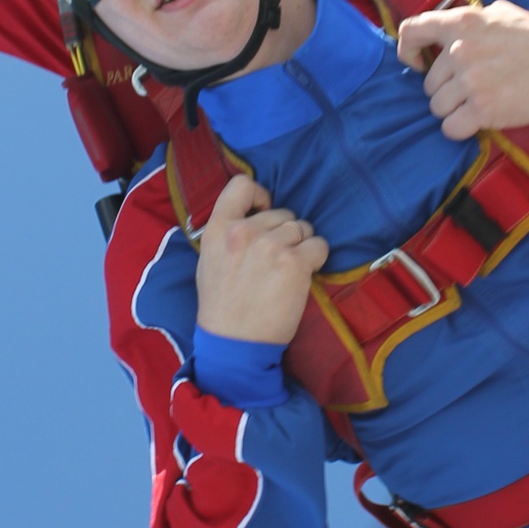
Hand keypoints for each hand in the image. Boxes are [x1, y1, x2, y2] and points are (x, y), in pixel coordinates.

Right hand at [196, 172, 329, 346]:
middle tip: (277, 259)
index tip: (264, 212)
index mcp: (218, 229)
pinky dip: (317, 257)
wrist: (234, 342)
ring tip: (289, 269)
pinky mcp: (295, 263)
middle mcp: (244, 232)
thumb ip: (226, 234)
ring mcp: (271, 246)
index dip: (260, 195)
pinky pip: (319, 245)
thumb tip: (252, 217)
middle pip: (282, 213)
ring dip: (302, 245)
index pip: (241, 185)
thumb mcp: (209, 261)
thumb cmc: (221, 306)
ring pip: (303, 228)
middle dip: (285, 232)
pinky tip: (304, 274)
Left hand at [398, 1, 528, 140]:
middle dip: (446, 88)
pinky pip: (451, 128)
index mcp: (463, 23)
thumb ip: (470, 19)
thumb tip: (446, 28)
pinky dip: (461, 129)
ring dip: (454, 110)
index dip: (408, 50)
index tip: (417, 63)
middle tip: (473, 87)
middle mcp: (461, 51)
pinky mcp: (484, 110)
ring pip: (437, 107)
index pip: (412, 31)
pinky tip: (478, 121)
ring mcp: (471, 82)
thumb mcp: (501, 12)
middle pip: (429, 83)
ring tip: (479, 102)